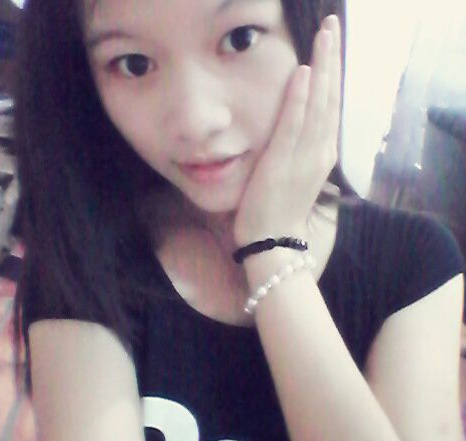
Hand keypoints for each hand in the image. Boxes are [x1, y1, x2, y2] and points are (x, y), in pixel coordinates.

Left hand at [233, 15, 341, 246]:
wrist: (274, 245)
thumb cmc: (281, 214)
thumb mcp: (296, 180)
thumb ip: (300, 155)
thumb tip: (297, 136)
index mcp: (321, 155)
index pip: (329, 108)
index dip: (332, 77)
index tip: (331, 51)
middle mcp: (318, 152)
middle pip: (328, 98)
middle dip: (332, 60)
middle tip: (333, 27)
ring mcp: (303, 157)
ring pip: (317, 105)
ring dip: (321, 67)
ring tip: (325, 35)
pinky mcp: (282, 163)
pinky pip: (292, 125)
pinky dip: (299, 99)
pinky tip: (303, 72)